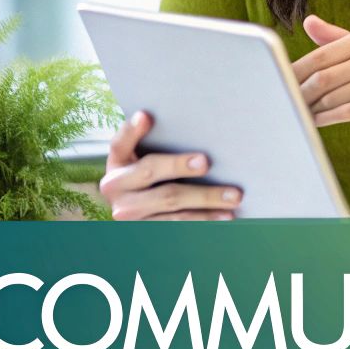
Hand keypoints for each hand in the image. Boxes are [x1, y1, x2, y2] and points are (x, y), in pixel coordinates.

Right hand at [98, 111, 241, 220]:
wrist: (135, 212)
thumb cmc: (145, 175)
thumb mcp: (138, 157)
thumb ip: (145, 138)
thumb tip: (151, 116)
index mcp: (116, 164)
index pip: (120, 144)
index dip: (132, 130)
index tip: (147, 117)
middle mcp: (117, 190)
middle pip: (150, 173)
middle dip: (179, 166)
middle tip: (205, 162)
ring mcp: (131, 215)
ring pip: (171, 206)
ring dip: (205, 200)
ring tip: (233, 197)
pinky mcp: (148, 232)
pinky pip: (180, 227)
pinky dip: (205, 221)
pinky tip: (225, 216)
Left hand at [293, 15, 349, 129]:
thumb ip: (336, 37)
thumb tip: (308, 23)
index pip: (320, 55)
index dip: (295, 70)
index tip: (279, 79)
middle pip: (322, 78)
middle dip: (299, 92)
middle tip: (284, 100)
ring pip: (332, 98)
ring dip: (311, 108)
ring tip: (298, 111)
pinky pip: (346, 113)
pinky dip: (326, 119)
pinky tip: (315, 121)